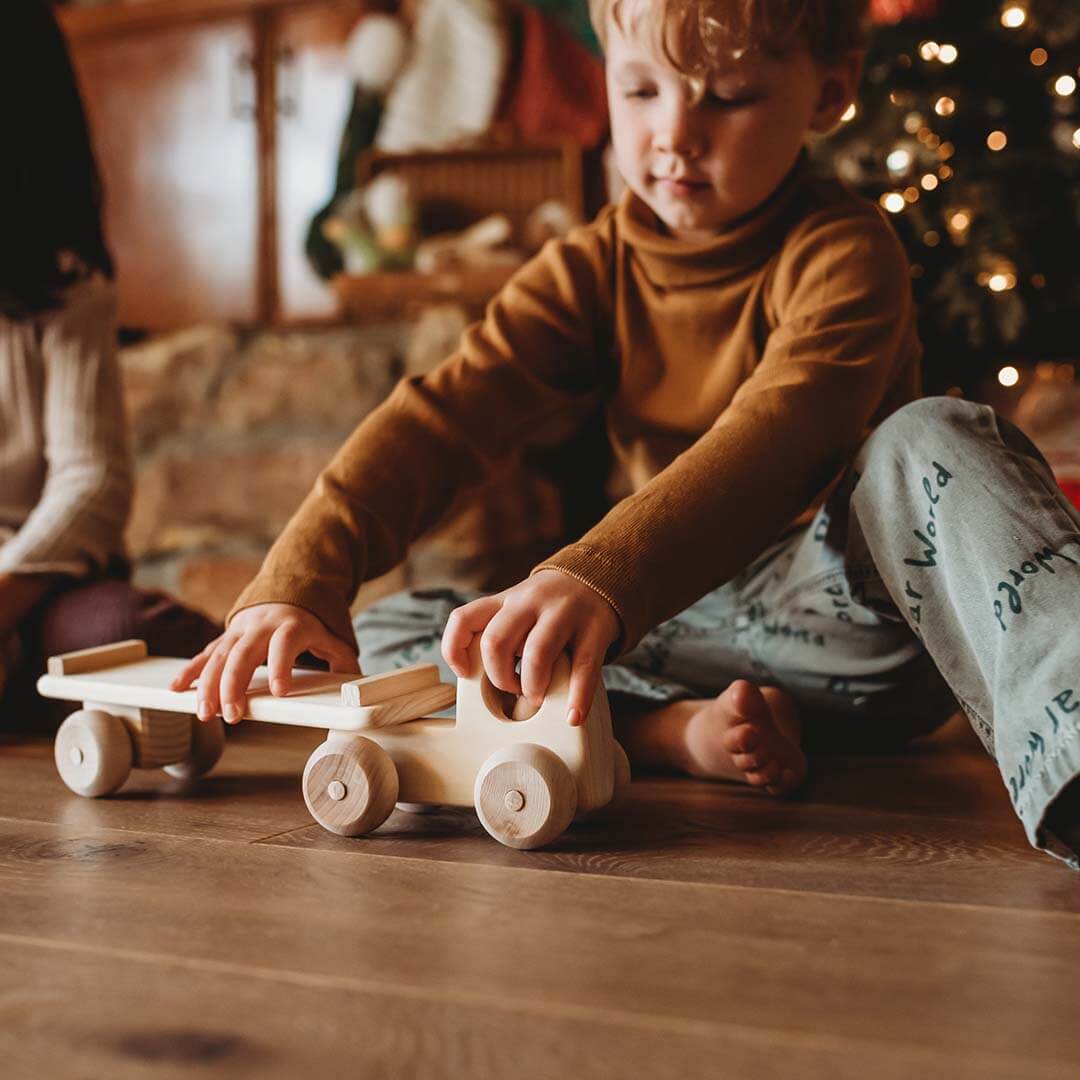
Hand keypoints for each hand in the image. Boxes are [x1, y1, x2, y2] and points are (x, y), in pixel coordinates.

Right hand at [170, 603, 359, 723]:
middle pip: (243, 655)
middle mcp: (262, 627)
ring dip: (207, 685)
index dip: (282, 667)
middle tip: (231, 715)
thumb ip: (342, 657)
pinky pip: (204, 654)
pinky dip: (190, 672)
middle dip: (233, 685)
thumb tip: (357, 682)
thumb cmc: (312, 620)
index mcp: (291, 626)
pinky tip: (176, 690)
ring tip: (204, 713)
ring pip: (219, 656)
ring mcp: (240, 631)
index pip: (284, 645)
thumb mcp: (332, 634)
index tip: (281, 692)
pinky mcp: (226, 637)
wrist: (288, 588)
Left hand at [441, 569, 620, 726]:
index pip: (464, 618)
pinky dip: (577, 697)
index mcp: (506, 600)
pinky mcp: (595, 628)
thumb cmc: (549, 608)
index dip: (454, 650)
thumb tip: (485, 684)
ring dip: (532, 686)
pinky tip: (573, 715)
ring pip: (536, 654)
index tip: (464, 674)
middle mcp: (530, 601)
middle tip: (513, 690)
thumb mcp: (518, 608)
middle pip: (496, 642)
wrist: (597, 578)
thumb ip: (500, 633)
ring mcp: (564, 613)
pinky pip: (583, 668)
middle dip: (500, 677)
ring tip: (538, 696)